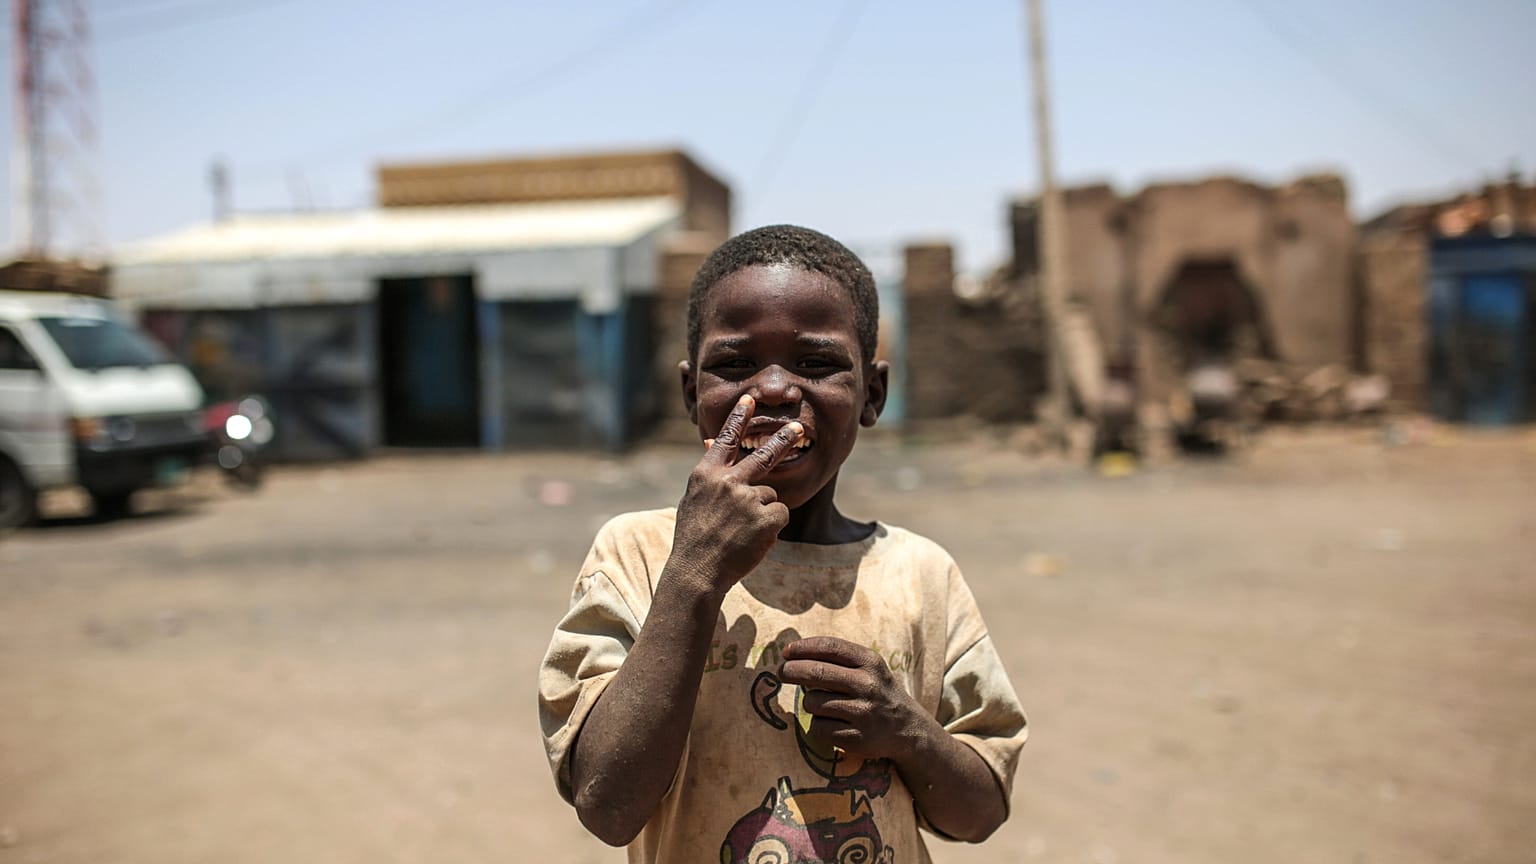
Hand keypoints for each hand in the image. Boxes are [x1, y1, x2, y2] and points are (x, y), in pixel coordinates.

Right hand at [670, 394, 803, 595]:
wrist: (697, 572)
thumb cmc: (693, 538)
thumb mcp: (693, 500)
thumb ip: (709, 475)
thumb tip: (710, 443)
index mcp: (706, 476)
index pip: (725, 440)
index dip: (738, 419)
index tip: (749, 399)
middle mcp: (727, 482)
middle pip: (764, 455)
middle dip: (783, 439)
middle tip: (799, 427)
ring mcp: (747, 499)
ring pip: (770, 495)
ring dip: (763, 512)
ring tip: (742, 532)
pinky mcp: (765, 518)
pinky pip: (779, 514)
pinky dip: (771, 527)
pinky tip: (753, 539)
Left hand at [779, 636, 926, 759]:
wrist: (907, 729)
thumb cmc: (877, 691)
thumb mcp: (869, 667)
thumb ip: (838, 658)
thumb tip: (793, 653)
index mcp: (870, 662)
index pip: (830, 647)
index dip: (803, 647)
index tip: (786, 651)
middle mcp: (868, 686)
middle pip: (816, 673)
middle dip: (791, 671)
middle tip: (781, 672)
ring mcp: (862, 713)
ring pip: (813, 702)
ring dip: (810, 702)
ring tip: (825, 705)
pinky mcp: (856, 738)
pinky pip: (817, 728)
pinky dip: (818, 725)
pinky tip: (832, 724)